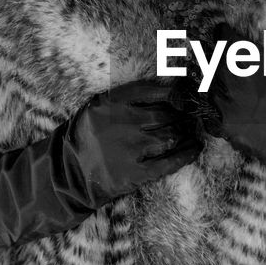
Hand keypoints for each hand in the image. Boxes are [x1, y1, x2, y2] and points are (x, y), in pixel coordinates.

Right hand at [63, 77, 203, 204]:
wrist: (70, 172)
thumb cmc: (89, 136)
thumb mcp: (97, 108)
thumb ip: (124, 99)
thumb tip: (166, 92)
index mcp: (111, 103)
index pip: (149, 91)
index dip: (171, 93)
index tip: (182, 95)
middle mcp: (122, 124)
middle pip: (164, 115)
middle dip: (180, 115)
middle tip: (188, 117)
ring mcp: (129, 149)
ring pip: (170, 136)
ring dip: (184, 133)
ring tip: (190, 132)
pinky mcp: (135, 173)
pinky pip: (169, 162)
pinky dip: (186, 154)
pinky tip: (195, 148)